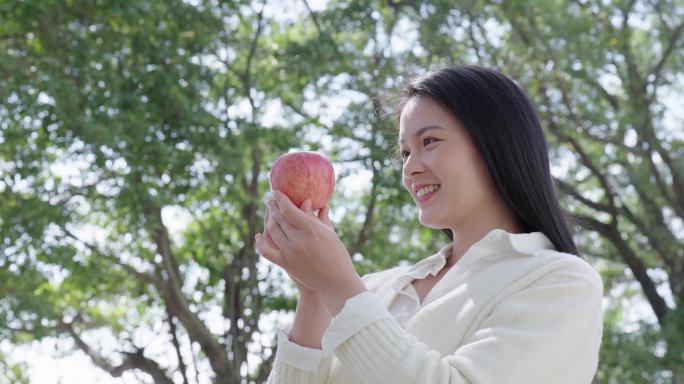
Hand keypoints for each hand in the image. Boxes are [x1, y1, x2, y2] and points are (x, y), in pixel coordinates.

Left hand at [255, 191, 365, 314]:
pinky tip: (259, 235)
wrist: (337, 282)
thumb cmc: (337, 255)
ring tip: (270, 213)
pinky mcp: (286, 264)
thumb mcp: (330, 233)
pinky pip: (267, 251)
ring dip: (269, 220)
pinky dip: (260, 242)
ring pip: (273, 231)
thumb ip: (319, 217)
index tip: (276, 192)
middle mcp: (299, 240)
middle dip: (273, 207)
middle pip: (279, 218)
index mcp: (311, 229)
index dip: (280, 199)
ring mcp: (291, 252)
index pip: (289, 209)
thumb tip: (312, 201)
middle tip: (270, 200)